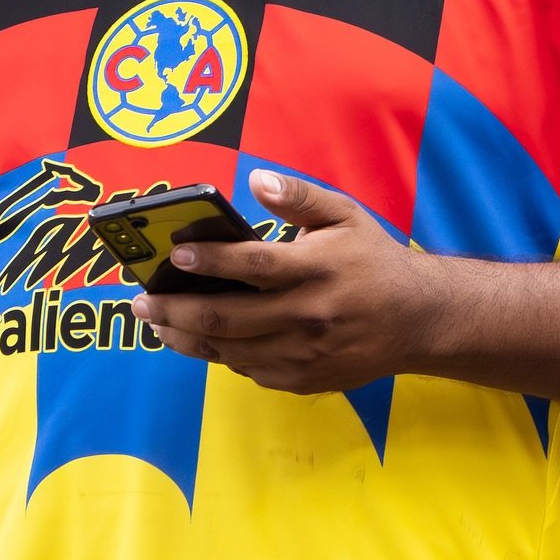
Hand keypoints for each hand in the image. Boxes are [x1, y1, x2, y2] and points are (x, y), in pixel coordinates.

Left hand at [133, 169, 440, 394]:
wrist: (418, 320)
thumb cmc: (374, 259)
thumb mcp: (345, 215)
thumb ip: (299, 196)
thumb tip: (256, 180)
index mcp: (316, 268)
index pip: (252, 266)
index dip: (209, 262)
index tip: (174, 256)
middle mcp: (308, 314)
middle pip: (227, 319)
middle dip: (175, 310)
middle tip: (142, 301)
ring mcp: (304, 353)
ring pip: (230, 351)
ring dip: (186, 338)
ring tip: (158, 323)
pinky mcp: (303, 379)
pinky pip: (249, 370)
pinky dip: (219, 355)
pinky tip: (201, 339)